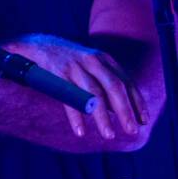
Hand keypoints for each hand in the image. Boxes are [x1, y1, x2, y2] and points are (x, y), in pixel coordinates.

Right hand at [1, 34, 147, 140]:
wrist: (34, 43)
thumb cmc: (66, 61)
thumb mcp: (89, 65)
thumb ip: (104, 82)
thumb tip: (120, 110)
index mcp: (103, 59)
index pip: (126, 81)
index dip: (137, 102)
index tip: (143, 121)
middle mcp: (91, 60)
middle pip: (114, 87)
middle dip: (125, 111)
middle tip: (132, 131)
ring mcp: (74, 66)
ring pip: (93, 93)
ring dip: (103, 117)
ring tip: (109, 135)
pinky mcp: (57, 73)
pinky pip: (69, 98)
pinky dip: (76, 116)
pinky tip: (81, 131)